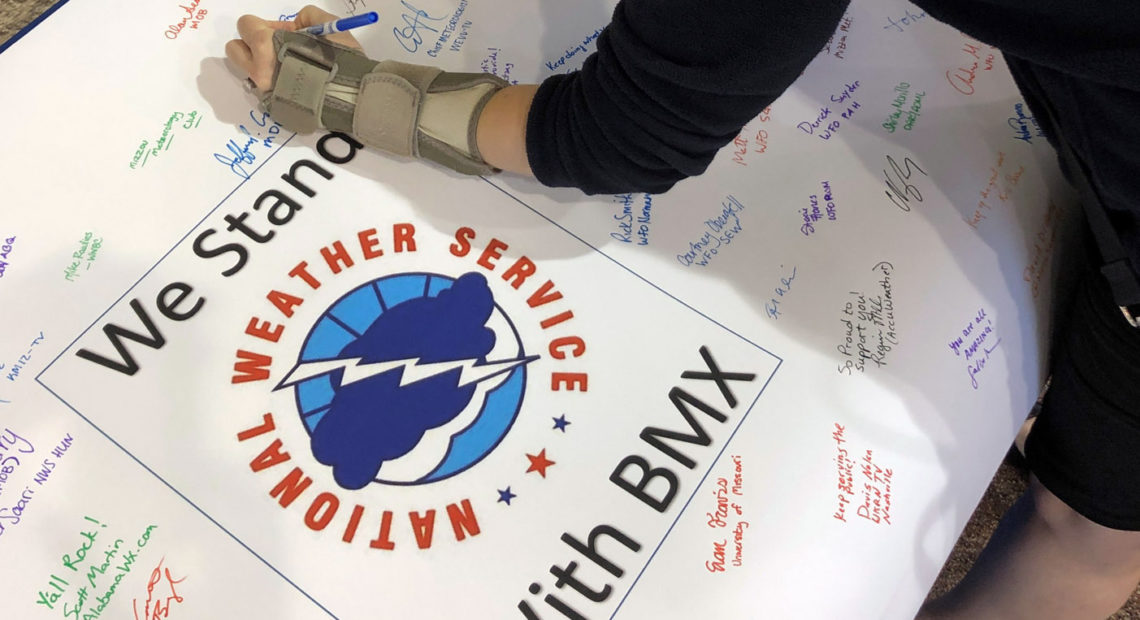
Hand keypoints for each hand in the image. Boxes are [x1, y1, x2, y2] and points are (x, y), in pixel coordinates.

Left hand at [225, 5, 362, 90]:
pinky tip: (295, 85)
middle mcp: (259, 67)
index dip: (263, 25)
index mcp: (266, 43)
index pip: (245, 24)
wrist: (352, 97)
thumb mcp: (327, 25)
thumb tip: (295, 27)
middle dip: (250, 45)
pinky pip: (263, 90)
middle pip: (234, 49)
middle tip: (273, 48)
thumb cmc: (339, 59)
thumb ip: (305, 19)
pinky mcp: (273, 107)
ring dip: (261, 66)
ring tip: (287, 69)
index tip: (280, 31)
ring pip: (248, 72)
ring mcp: (265, 90)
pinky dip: (274, 85)